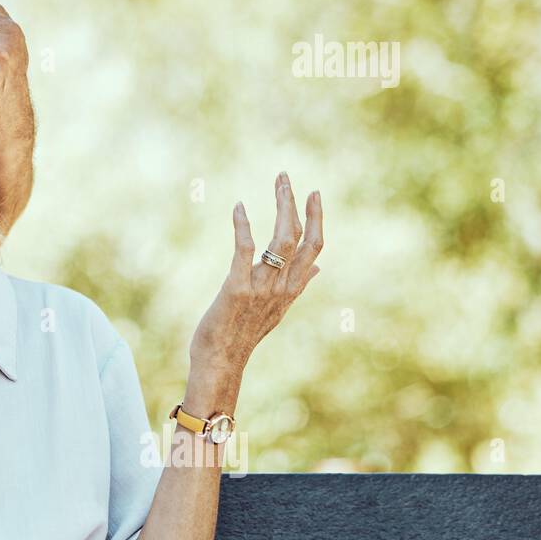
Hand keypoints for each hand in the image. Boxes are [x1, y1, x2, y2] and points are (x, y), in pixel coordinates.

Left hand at [189, 172, 323, 377]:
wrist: (222, 361)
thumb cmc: (244, 334)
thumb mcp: (277, 309)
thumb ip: (299, 284)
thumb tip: (318, 266)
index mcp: (292, 288)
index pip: (313, 246)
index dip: (316, 218)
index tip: (314, 194)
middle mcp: (282, 286)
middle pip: (299, 237)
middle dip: (295, 204)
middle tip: (286, 178)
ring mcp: (261, 287)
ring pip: (280, 240)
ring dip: (280, 207)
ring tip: (277, 183)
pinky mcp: (237, 288)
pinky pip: (244, 250)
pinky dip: (243, 226)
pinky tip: (239, 207)